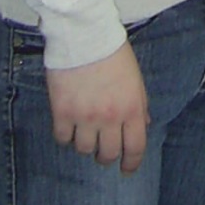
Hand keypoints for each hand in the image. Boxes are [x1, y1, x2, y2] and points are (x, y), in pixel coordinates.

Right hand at [46, 41, 149, 172]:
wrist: (85, 35)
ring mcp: (85, 116)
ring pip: (84, 150)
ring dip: (85, 145)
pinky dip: (65, 136)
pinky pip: (62, 139)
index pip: (135, 148)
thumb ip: (139, 105)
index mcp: (132, 108)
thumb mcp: (135, 79)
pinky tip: (68, 125)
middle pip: (108, 154)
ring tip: (84, 132)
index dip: (131, 164)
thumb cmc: (113, 54)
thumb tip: (142, 126)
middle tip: (103, 151)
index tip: (126, 170)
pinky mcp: (62, 112)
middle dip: (106, 157)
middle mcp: (110, 117)